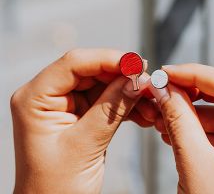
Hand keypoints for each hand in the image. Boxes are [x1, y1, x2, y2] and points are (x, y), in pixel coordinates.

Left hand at [10, 49, 156, 193]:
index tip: (137, 64)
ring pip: (103, 86)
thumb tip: (136, 80)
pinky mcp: (80, 116)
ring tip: (150, 104)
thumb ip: (112, 109)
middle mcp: (48, 97)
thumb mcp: (85, 145)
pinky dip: (126, 106)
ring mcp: (65, 106)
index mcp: (35, 99)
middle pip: (91, 71)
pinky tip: (142, 113)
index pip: (74, 64)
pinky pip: (106, 101)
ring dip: (128, 93)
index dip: (108, 59)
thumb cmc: (56, 187)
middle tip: (149, 84)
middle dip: (123, 77)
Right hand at [151, 63, 213, 193]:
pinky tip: (175, 132)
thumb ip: (177, 119)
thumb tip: (163, 90)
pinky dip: (198, 129)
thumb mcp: (193, 163)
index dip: (193, 73)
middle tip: (164, 91)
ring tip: (163, 117)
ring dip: (191, 113)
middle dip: (192, 93)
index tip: (166, 72)